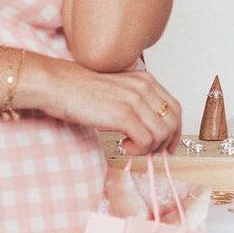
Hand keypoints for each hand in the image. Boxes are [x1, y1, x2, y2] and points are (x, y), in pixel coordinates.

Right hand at [33, 57, 181, 154]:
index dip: (175, 131)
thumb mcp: (117, 90)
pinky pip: (145, 141)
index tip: (167, 146)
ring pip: (161, 134)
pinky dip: (138, 150)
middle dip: (164, 143)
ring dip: (148, 148)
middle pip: (172, 122)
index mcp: (145, 80)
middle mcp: (144, 87)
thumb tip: (148, 130)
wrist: (58, 85)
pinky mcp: (122, 115)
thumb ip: (135, 103)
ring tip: (129, 147)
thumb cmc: (81, 90)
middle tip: (148, 152)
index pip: (175, 108)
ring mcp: (134, 101)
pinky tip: (122, 146)